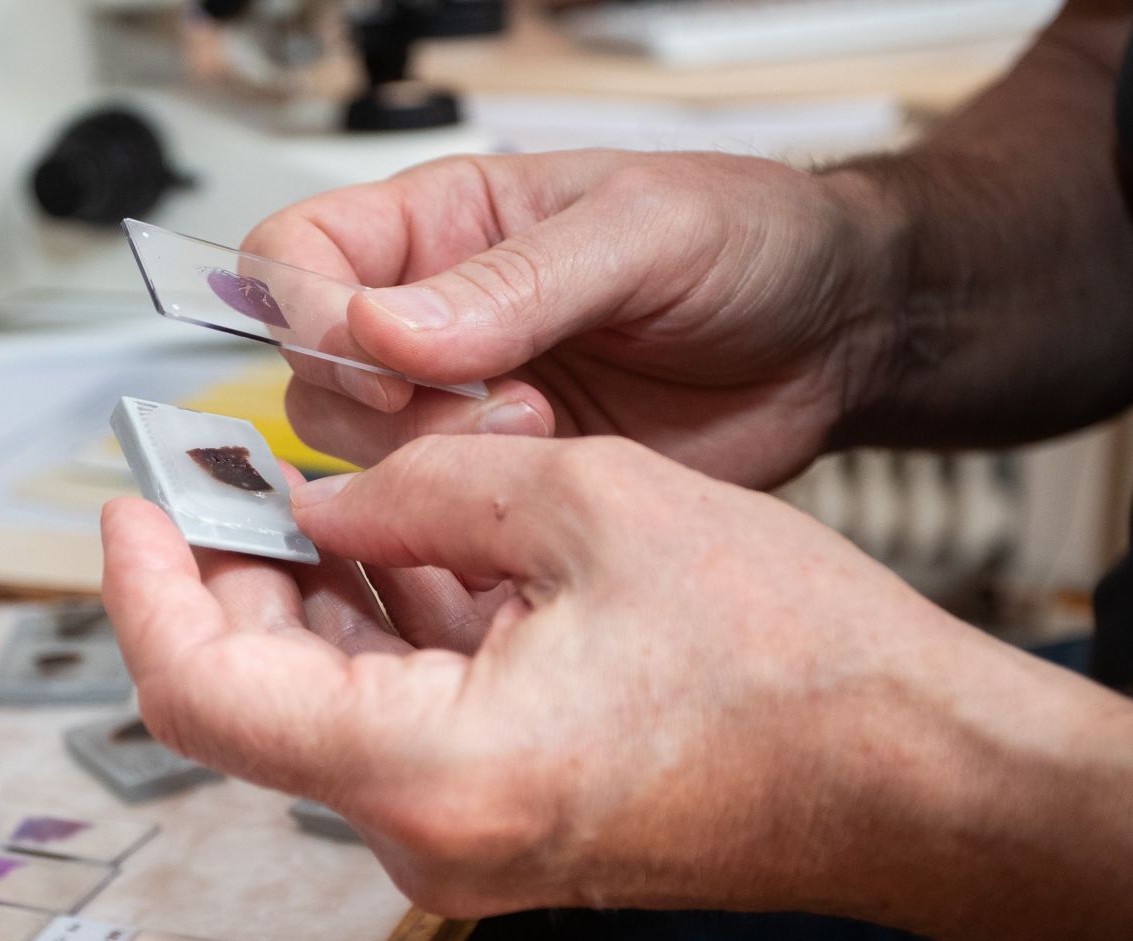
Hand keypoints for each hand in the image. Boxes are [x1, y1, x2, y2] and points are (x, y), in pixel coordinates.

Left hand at [101, 434, 1132, 940]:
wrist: (911, 778)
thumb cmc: (797, 665)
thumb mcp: (589, 505)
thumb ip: (421, 488)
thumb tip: (323, 496)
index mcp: (430, 774)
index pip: (202, 691)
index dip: (144, 589)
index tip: (130, 504)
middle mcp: (424, 839)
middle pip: (252, 694)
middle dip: (230, 570)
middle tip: (229, 463)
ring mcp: (456, 845)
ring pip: (320, 704)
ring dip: (310, 594)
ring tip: (327, 485)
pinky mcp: (491, 827)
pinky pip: (392, 723)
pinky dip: (380, 633)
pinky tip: (408, 545)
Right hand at [241, 151, 901, 488]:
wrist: (837, 342)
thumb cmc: (753, 247)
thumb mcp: (643, 232)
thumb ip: (512, 282)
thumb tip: (384, 329)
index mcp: (442, 227)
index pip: (296, 259)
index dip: (311, 316)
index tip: (388, 358)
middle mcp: (431, 320)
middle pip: (311, 375)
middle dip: (390, 409)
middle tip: (507, 403)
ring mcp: (461, 406)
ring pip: (359, 458)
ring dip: (437, 465)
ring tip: (548, 433)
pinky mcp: (501, 483)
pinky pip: (428, 518)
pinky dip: (465, 522)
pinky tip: (544, 492)